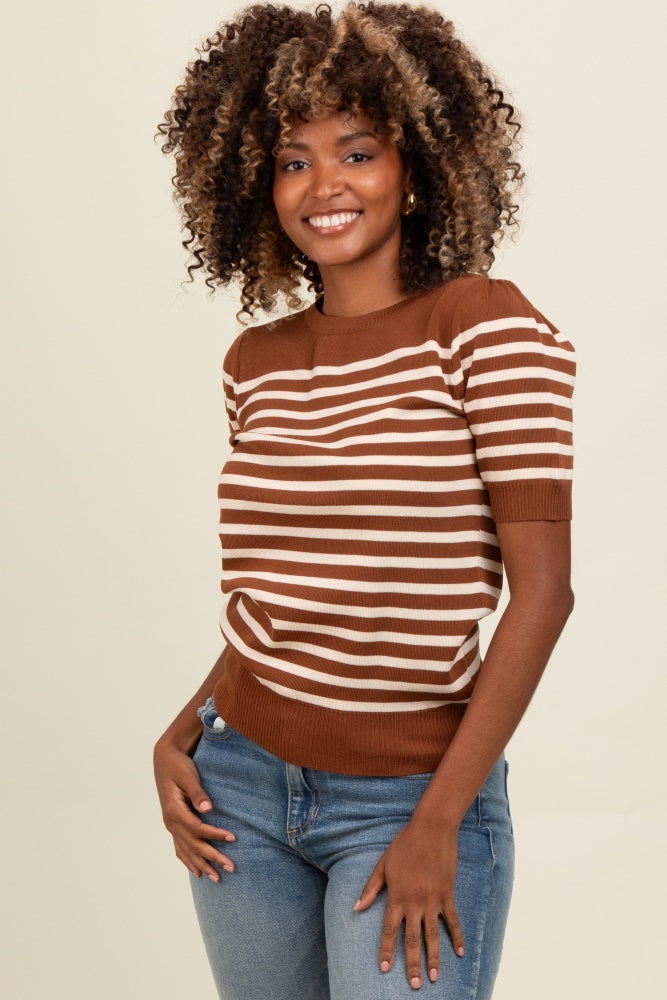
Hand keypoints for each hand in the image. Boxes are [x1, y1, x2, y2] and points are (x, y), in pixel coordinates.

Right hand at [153, 738, 235, 882]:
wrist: (164, 758)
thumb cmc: (178, 764)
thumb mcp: (188, 774)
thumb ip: (197, 792)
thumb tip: (207, 808)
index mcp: (174, 811)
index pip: (197, 828)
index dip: (215, 835)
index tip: (233, 838)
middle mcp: (171, 822)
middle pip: (193, 845)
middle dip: (212, 857)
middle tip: (231, 868)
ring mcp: (170, 824)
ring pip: (186, 850)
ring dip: (201, 864)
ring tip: (216, 878)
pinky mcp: (173, 823)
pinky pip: (179, 847)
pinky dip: (187, 860)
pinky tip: (196, 870)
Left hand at [353, 816, 463, 989]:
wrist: (432, 829)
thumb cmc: (405, 844)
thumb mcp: (383, 864)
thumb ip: (371, 888)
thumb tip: (357, 908)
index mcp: (397, 896)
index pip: (389, 930)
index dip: (386, 950)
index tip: (384, 969)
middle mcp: (415, 902)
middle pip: (412, 939)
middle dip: (412, 963)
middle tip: (413, 985)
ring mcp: (433, 900)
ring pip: (433, 935)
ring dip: (433, 957)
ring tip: (433, 977)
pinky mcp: (447, 894)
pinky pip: (452, 920)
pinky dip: (457, 937)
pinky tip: (459, 952)